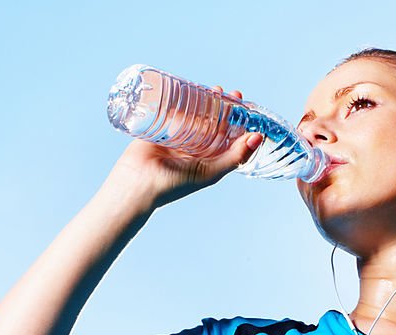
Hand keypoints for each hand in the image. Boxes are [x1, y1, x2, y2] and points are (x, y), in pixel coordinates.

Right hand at [108, 86, 262, 208]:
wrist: (137, 183)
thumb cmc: (174, 184)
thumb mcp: (210, 172)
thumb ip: (234, 157)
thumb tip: (258, 137)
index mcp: (209, 159)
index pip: (228, 136)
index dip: (238, 122)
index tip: (245, 106)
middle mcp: (195, 148)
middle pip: (213, 122)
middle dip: (222, 107)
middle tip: (229, 93)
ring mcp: (178, 137)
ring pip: (195, 114)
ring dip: (205, 101)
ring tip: (213, 89)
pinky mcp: (160, 127)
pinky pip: (174, 111)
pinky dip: (182, 100)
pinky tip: (190, 89)